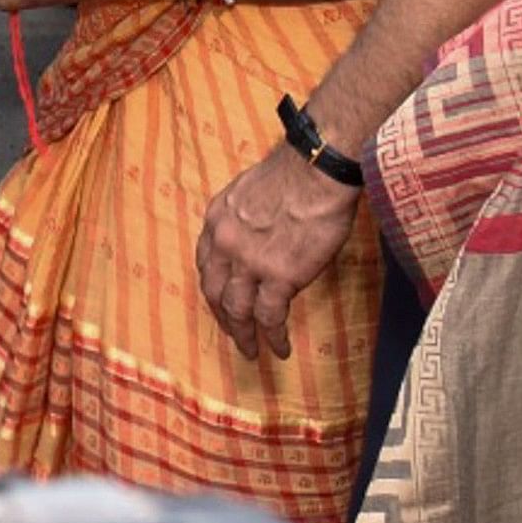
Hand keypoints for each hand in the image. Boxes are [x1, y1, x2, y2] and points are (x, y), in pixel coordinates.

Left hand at [197, 142, 363, 360]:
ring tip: (252, 351)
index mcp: (216, 220)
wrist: (315, 171)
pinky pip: (270, 316)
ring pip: (237, 310)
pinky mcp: (279, 277)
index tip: (220, 299)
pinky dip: (273, 337)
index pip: (206, 263)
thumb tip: (254, 232)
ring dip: (243, 335)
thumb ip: (243, 216)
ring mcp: (249, 263)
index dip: (213, 286)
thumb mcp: (249, 190)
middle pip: (215, 291)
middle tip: (233, 333)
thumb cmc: (294, 174)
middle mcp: (224, 243)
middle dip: (223, 317)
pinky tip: (280, 348)